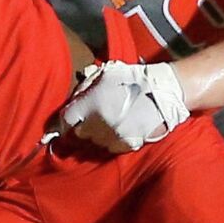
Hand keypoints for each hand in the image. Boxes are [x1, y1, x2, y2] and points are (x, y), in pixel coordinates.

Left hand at [60, 61, 188, 152]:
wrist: (161, 92)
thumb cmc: (132, 79)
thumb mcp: (105, 74)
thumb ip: (85, 87)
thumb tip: (74, 100)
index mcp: (91, 104)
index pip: (66, 120)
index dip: (63, 121)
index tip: (64, 123)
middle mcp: (98, 124)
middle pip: (78, 134)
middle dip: (80, 128)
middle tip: (87, 122)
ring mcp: (112, 137)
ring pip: (94, 143)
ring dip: (95, 136)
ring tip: (104, 126)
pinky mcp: (126, 145)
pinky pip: (110, 148)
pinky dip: (110, 142)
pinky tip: (116, 132)